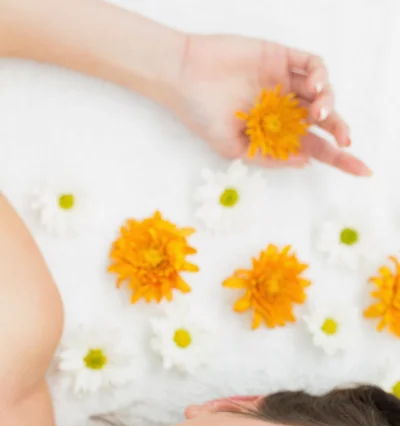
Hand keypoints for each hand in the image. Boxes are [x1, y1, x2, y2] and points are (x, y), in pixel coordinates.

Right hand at [174, 34, 370, 175]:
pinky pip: (311, 63)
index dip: (338, 158)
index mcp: (273, 131)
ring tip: (318, 111)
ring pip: (322, 91)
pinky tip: (313, 87)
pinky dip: (320, 75)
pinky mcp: (279, 57)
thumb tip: (304, 161)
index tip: (361, 170)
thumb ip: (267, 156)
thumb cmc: (200, 114)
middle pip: (323, 120)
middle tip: (345, 140)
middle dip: (340, 130)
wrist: (181, 76)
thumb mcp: (232, 147)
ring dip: (328, 103)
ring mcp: (283, 81)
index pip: (312, 146)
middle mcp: (282, 107)